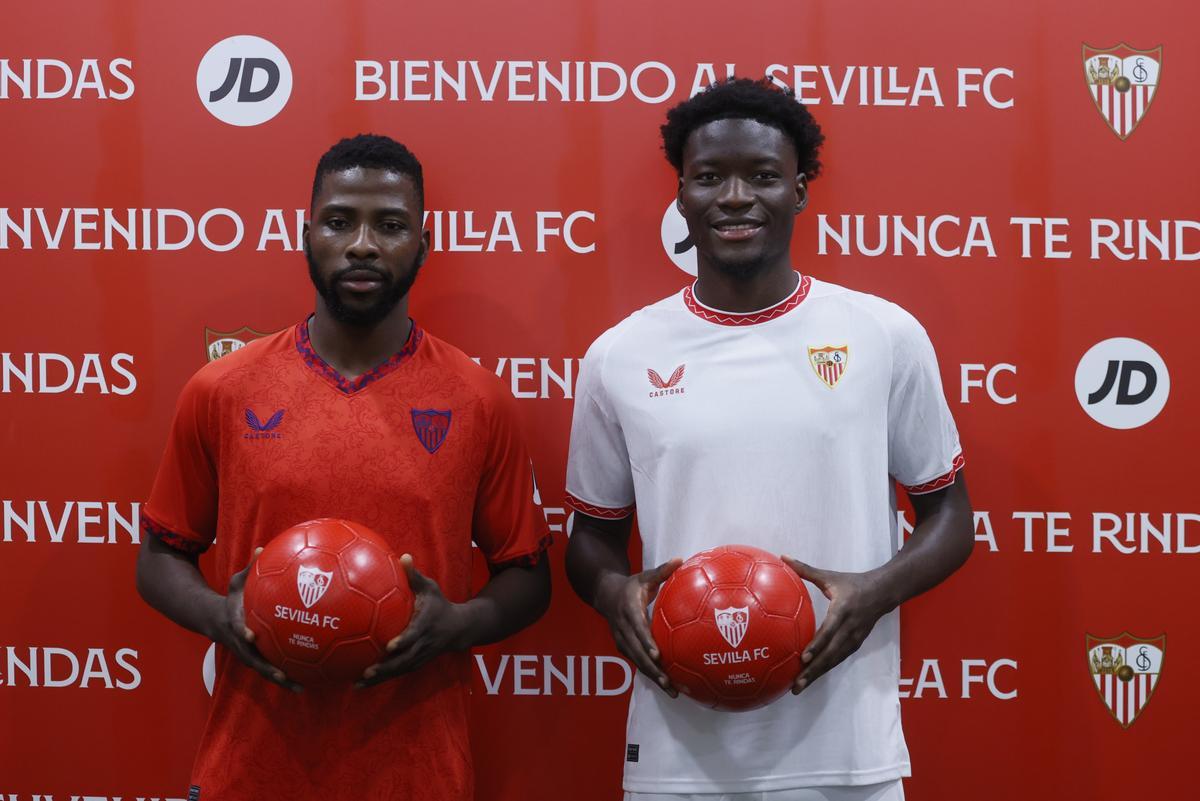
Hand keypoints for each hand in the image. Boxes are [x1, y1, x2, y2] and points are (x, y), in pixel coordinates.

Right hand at [215, 547, 301, 691]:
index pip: (238, 631)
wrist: (214, 621)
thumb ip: (250, 567)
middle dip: (268, 670)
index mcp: (236, 626)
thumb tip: (263, 547)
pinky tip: (308, 679)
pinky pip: (273, 667)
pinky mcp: (257, 658)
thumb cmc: (230, 599)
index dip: (243, 635)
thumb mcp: (236, 582)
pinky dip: (287, 674)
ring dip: (280, 680)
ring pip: (264, 670)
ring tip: (301, 688)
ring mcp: (249, 655)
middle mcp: (242, 645)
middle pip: (254, 660)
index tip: (251, 636)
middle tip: (285, 676)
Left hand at [357, 554, 467, 687]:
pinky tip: (361, 684)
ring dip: (380, 679)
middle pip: (405, 660)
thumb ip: (415, 575)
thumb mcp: (431, 588)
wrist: (459, 628)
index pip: (414, 635)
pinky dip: (381, 680)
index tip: (389, 646)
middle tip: (367, 671)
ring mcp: (420, 657)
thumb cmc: (440, 604)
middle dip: (386, 668)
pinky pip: (398, 673)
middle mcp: (423, 644)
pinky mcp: (416, 663)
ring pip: (399, 670)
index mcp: (425, 626)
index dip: (403, 641)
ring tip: (358, 684)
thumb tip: (403, 556)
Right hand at [594, 559, 680, 696]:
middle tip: (669, 682)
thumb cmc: (631, 585)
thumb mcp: (644, 576)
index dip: (646, 642)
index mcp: (629, 611)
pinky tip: (668, 684)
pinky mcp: (623, 647)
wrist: (605, 594)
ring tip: (672, 691)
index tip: (658, 655)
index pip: (637, 629)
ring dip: (653, 677)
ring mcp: (621, 640)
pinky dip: (651, 674)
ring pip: (637, 662)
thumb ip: (662, 570)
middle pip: (637, 653)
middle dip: (652, 670)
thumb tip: (680, 559)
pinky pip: (637, 662)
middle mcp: (623, 628)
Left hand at [782, 557, 890, 693]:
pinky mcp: (855, 644)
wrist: (883, 593)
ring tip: (798, 688)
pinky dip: (824, 670)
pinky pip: (838, 660)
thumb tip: (783, 557)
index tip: (803, 658)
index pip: (829, 631)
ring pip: (833, 661)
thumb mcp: (830, 576)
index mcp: (843, 610)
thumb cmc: (853, 584)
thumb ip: (805, 569)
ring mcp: (854, 639)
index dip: (817, 646)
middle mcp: (850, 628)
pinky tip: (810, 678)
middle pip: (830, 654)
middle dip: (813, 671)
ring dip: (816, 675)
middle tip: (795, 685)